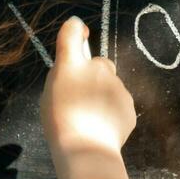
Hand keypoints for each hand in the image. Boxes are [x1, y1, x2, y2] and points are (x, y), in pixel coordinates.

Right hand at [40, 17, 135, 157]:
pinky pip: (119, 102)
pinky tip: (102, 127)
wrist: (86, 148)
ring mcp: (117, 85)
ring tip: (90, 118)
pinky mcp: (129, 104)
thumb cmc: (60, 121)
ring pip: (110, 85)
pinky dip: (112, 111)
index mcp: (72, 65)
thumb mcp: (50, 93)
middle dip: (93, 75)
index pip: (73, 31)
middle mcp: (97, 68)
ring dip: (102, 95)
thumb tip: (75, 67)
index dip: (76, 30)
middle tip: (80, 97)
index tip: (79, 34)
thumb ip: (64, 74)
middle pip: (99, 64)